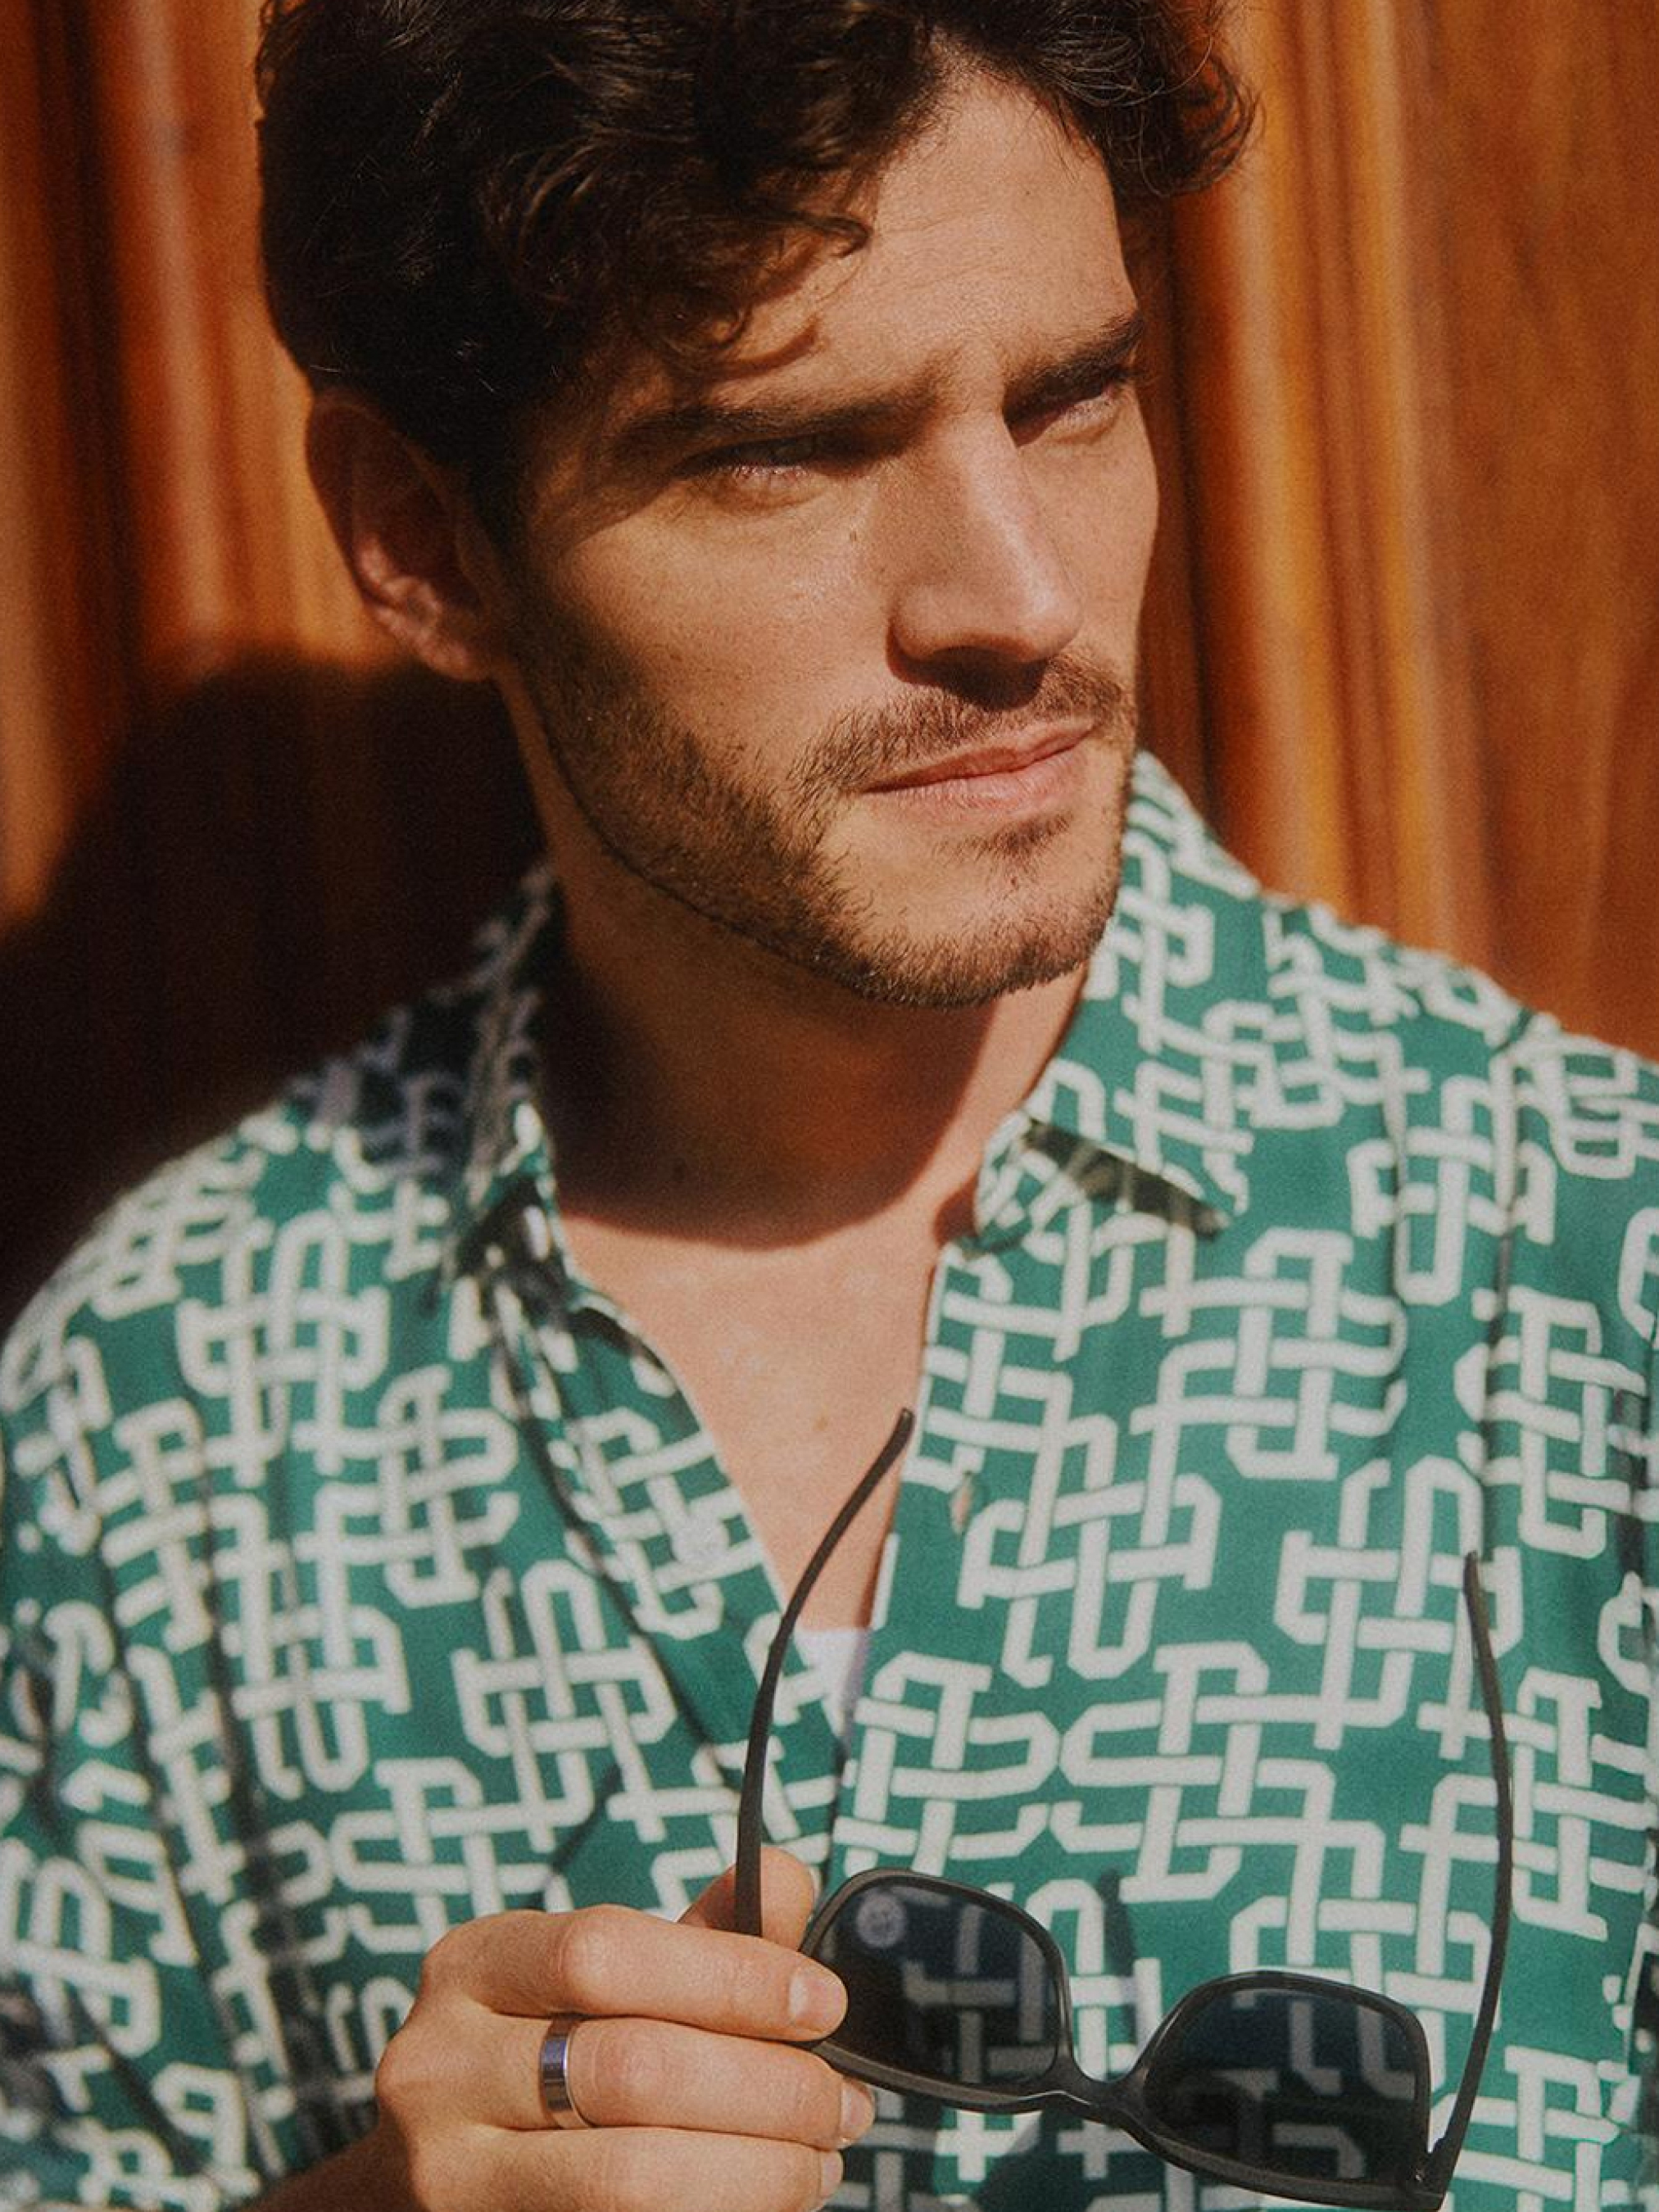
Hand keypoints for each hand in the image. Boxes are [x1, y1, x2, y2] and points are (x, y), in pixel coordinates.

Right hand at [354, 1848, 872, 2211]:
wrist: (442, 2170)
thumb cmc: (548, 2052)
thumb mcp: (602, 1978)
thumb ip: (699, 1931)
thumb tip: (786, 1878)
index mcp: (474, 1965)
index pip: (602, 1951)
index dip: (729, 1976)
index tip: (822, 2002)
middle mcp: (441, 2065)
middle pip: (631, 2068)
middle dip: (767, 2087)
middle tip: (841, 2103)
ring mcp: (452, 2170)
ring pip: (630, 2176)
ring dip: (757, 2172)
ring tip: (817, 2163)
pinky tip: (763, 2200)